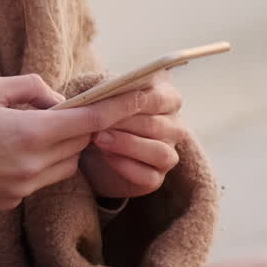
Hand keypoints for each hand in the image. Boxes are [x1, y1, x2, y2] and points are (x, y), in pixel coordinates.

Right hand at [0, 74, 147, 209]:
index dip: (117, 107)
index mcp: (27, 133)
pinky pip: (42, 178)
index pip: (87, 120)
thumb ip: (28, 88)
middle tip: (73, 105)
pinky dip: (43, 161)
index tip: (141, 95)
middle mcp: (31, 166)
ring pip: (65, 164)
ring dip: (64, 145)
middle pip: (80, 143)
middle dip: (82, 124)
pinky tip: (17, 147)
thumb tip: (55, 98)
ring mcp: (21, 188)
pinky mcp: (10, 201)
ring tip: (39, 126)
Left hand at [78, 70, 184, 199]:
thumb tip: (106, 88)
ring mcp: (168, 154)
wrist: (92, 149)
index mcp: (168, 100)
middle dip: (123, 124)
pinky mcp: (157, 178)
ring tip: (99, 139)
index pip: (157, 98)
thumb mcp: (103, 98)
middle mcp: (174, 128)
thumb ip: (109, 90)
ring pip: (158, 152)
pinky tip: (106, 156)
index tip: (105, 101)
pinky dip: (126, 166)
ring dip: (126, 145)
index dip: (130, 101)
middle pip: (155, 126)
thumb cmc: (102, 115)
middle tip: (96, 122)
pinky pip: (148, 176)